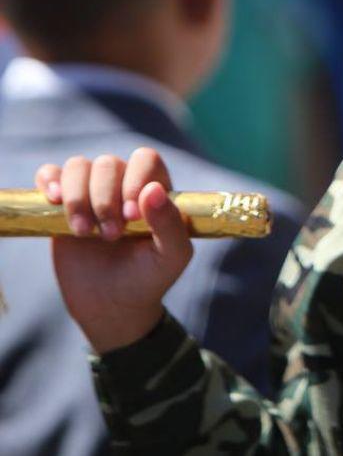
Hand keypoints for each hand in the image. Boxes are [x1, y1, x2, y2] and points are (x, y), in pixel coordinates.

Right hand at [34, 147, 193, 353]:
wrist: (112, 305)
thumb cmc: (148, 277)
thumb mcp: (171, 256)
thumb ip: (171, 224)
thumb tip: (154, 190)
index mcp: (154, 189)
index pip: (145, 159)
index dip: (135, 181)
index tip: (131, 217)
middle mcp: (123, 184)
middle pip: (108, 164)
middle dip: (105, 200)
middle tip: (111, 236)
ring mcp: (91, 192)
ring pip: (78, 166)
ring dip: (78, 198)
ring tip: (84, 233)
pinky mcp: (61, 205)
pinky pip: (50, 173)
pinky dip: (49, 180)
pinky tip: (54, 200)